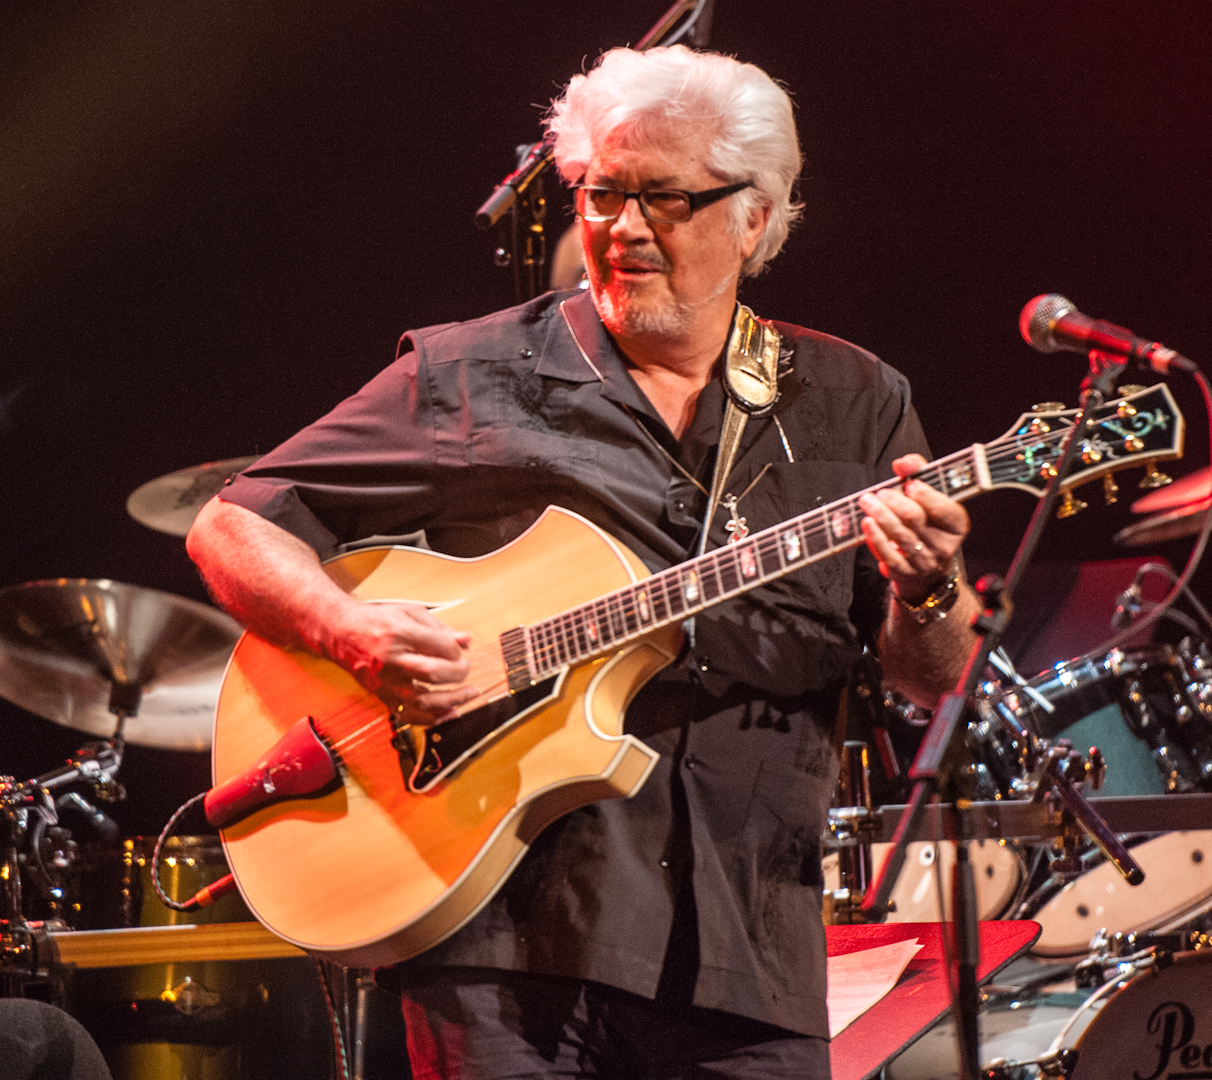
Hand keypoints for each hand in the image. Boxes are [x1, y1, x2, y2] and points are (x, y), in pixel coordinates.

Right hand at [327, 601, 477, 724]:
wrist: (341, 633)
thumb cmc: (375, 621)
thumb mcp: (409, 613)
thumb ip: (439, 627)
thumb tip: (466, 640)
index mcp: (399, 634)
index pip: (440, 646)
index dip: (457, 650)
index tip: (460, 650)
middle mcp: (391, 660)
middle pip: (433, 673)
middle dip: (458, 673)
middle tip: (466, 669)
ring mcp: (386, 682)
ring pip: (423, 700)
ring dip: (452, 700)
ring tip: (469, 694)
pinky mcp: (382, 696)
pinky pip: (409, 715)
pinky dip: (432, 718)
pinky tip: (450, 712)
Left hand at [858, 454, 969, 605]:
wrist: (924, 567)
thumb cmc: (927, 524)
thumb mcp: (930, 499)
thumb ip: (919, 475)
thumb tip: (903, 462)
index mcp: (957, 525)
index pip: (946, 510)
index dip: (927, 495)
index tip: (909, 484)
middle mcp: (944, 545)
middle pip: (917, 519)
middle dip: (895, 502)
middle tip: (880, 493)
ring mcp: (924, 561)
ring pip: (900, 535)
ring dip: (880, 515)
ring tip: (867, 501)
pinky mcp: (905, 572)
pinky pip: (888, 554)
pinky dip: (875, 536)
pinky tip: (866, 523)